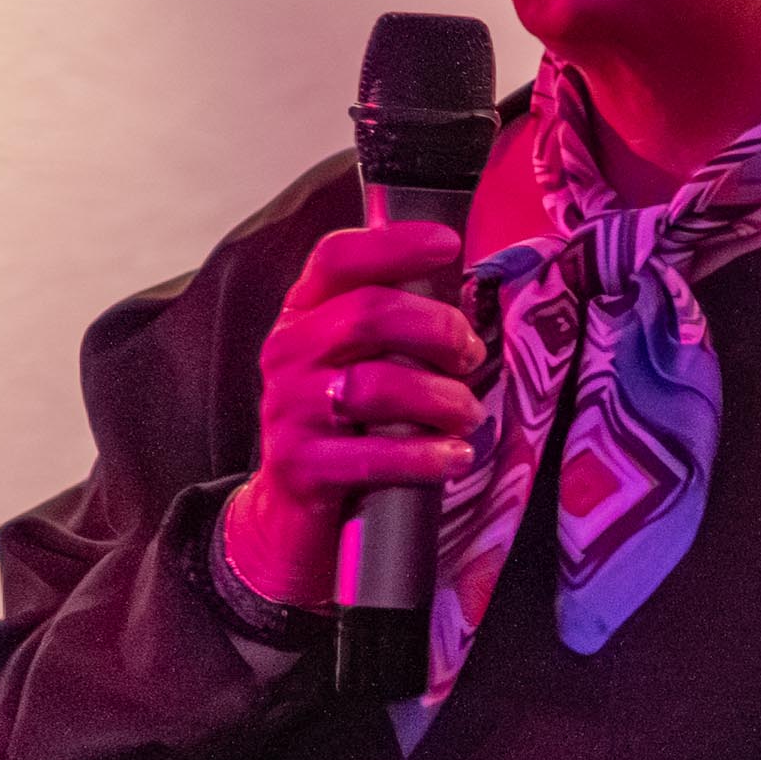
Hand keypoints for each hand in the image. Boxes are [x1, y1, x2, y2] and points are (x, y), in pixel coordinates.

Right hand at [226, 221, 490, 607]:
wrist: (289, 515)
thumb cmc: (344, 427)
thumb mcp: (356, 362)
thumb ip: (395, 324)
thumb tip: (464, 287)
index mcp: (303, 315)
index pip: (339, 259)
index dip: (395, 244)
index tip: (449, 244)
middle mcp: (289, 353)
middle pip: (370, 314)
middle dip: (439, 330)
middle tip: (471, 355)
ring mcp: (289, 410)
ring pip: (378, 384)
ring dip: (442, 398)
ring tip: (467, 414)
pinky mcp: (301, 466)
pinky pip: (375, 454)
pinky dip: (427, 455)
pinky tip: (454, 456)